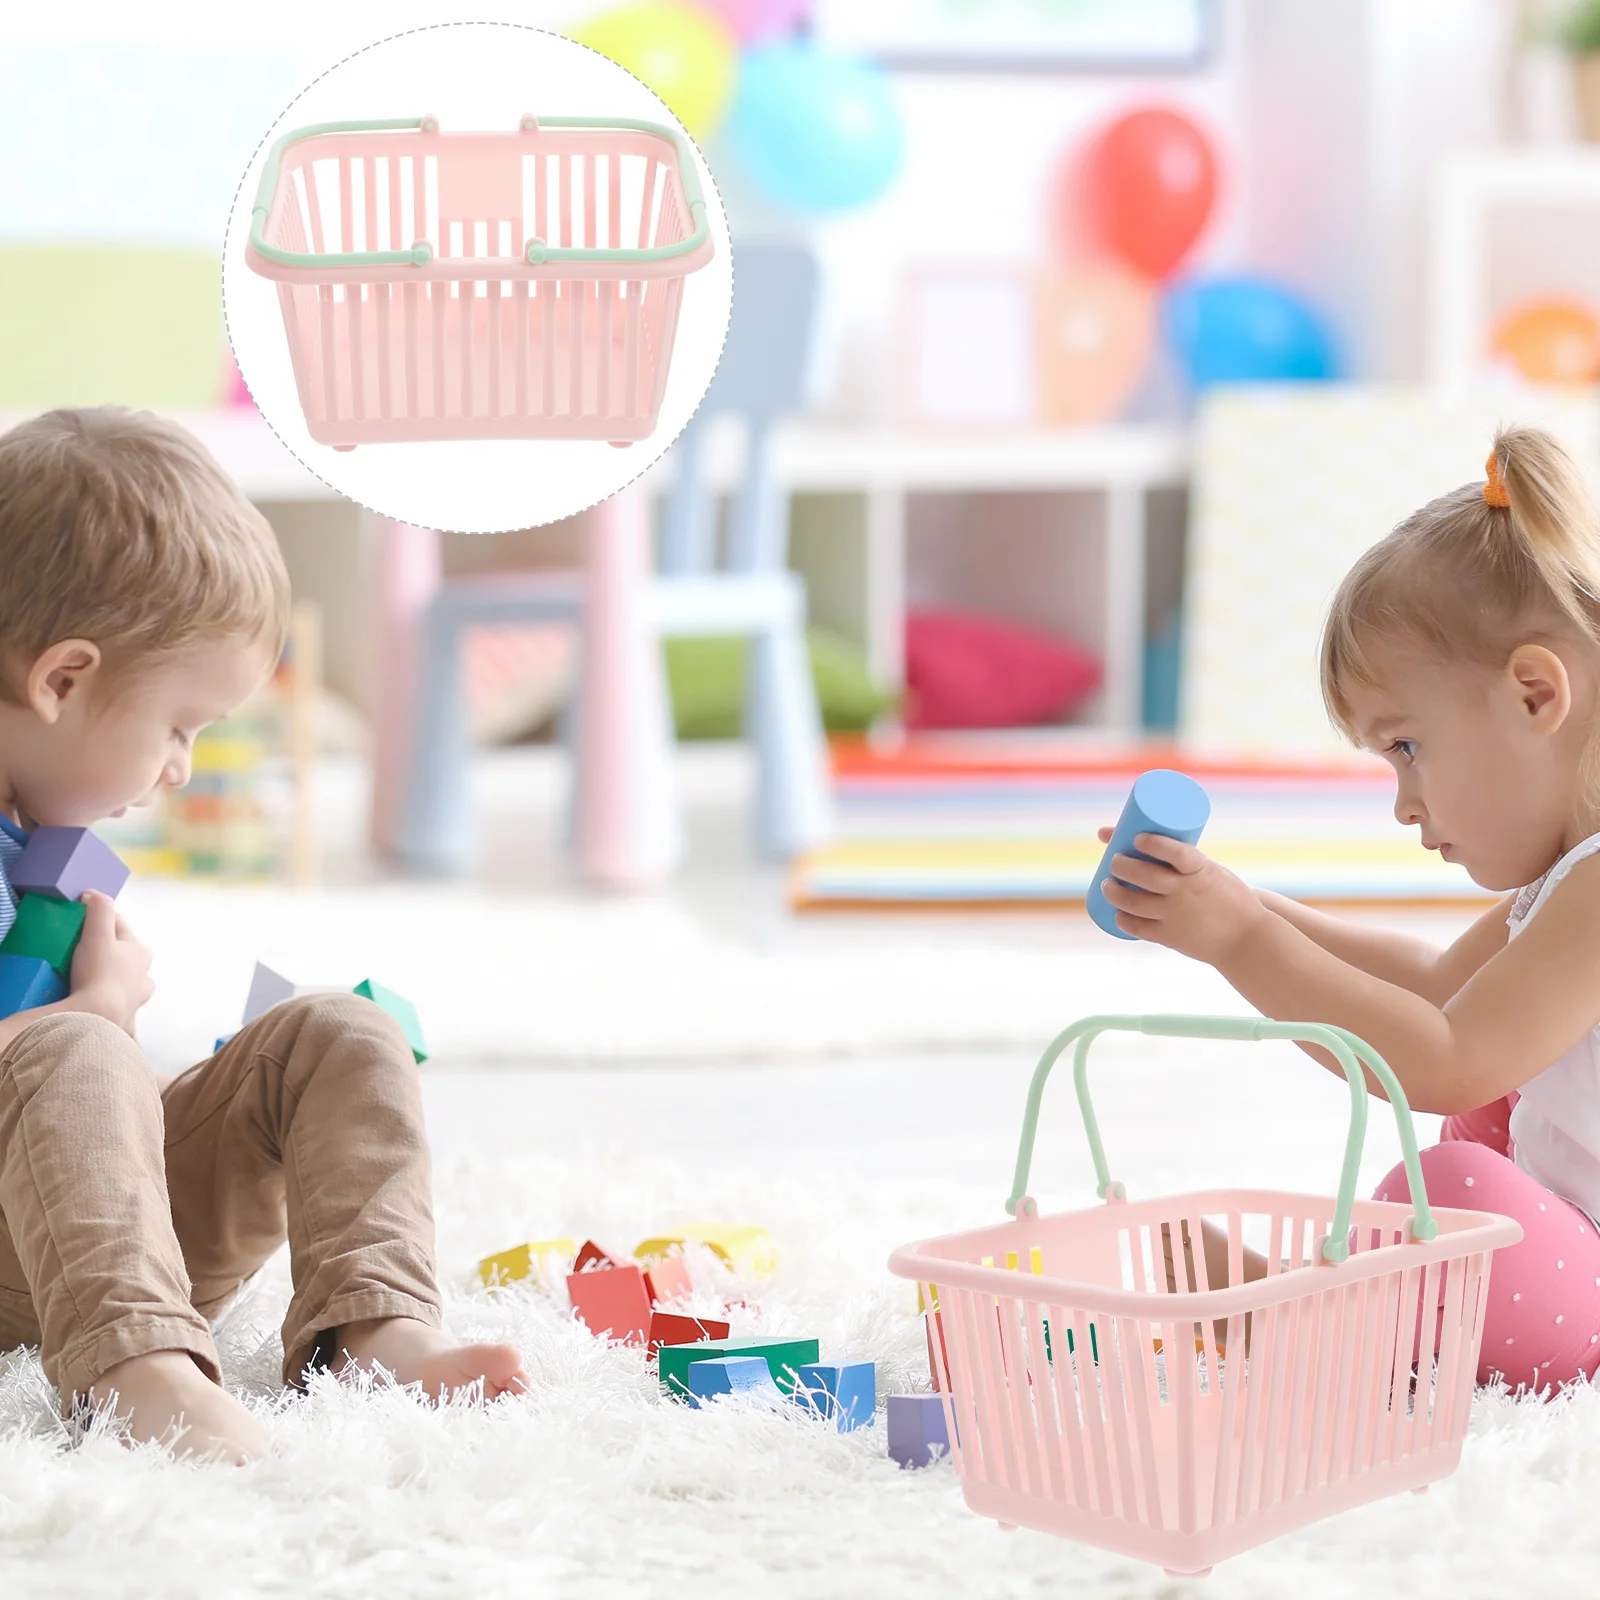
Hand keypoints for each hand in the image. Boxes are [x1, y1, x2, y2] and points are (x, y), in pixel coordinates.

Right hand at [68, 890, 153, 1034]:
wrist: (98, 1017)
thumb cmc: (99, 973)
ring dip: (117, 979)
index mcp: (140, 952)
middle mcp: (143, 975)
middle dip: (112, 949)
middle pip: (128, 955)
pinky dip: (111, 1006)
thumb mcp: (97, 935)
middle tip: (85, 948)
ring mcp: (136, 999)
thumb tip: (93, 894)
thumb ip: (99, 910)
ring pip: (130, 983)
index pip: (119, 925)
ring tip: (96, 979)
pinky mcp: (124, 1020)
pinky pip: (118, 1010)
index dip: (99, 917)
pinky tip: (101, 1008)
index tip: (79, 915)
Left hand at [1095, 827, 1267, 964]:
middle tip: (1114, 860)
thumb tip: (1143, 839)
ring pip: (1135, 902)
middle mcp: (1187, 892)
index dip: (1154, 843)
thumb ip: (1182, 860)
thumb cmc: (1226, 897)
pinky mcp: (1171, 937)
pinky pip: (1139, 928)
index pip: (1176, 852)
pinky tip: (1117, 913)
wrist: (1246, 938)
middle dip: (1121, 865)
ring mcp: (1177, 915)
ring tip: (1108, 884)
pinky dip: (1123, 919)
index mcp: (1202, 871)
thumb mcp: (1211, 872)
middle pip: (1146, 876)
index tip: (1138, 837)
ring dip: (1114, 892)